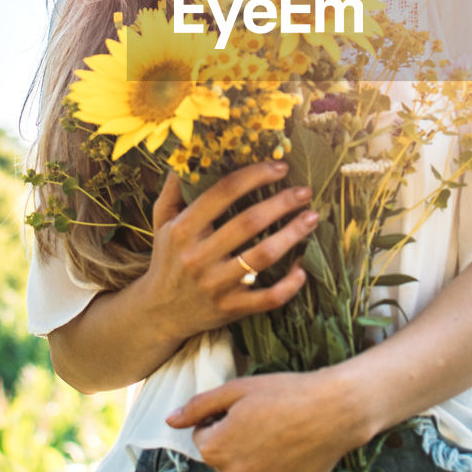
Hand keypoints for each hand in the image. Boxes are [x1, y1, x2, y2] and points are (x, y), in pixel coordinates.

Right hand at [143, 162, 318, 344]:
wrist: (160, 313)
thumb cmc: (167, 260)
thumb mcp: (162, 223)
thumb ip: (173, 191)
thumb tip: (186, 159)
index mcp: (183, 229)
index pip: (223, 192)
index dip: (255, 176)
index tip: (280, 167)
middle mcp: (198, 256)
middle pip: (249, 222)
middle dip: (282, 203)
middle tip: (305, 192)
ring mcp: (216, 285)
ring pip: (262, 257)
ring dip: (292, 235)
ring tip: (312, 218)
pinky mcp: (231, 308)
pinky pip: (268, 298)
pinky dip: (290, 284)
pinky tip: (303, 268)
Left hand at [165, 372, 350, 471]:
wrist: (333, 411)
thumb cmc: (284, 394)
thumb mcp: (237, 389)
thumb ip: (199, 406)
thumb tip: (170, 421)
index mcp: (216, 447)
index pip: (202, 440)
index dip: (221, 423)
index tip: (245, 413)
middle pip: (217, 465)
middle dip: (230, 448)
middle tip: (260, 427)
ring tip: (267, 449)